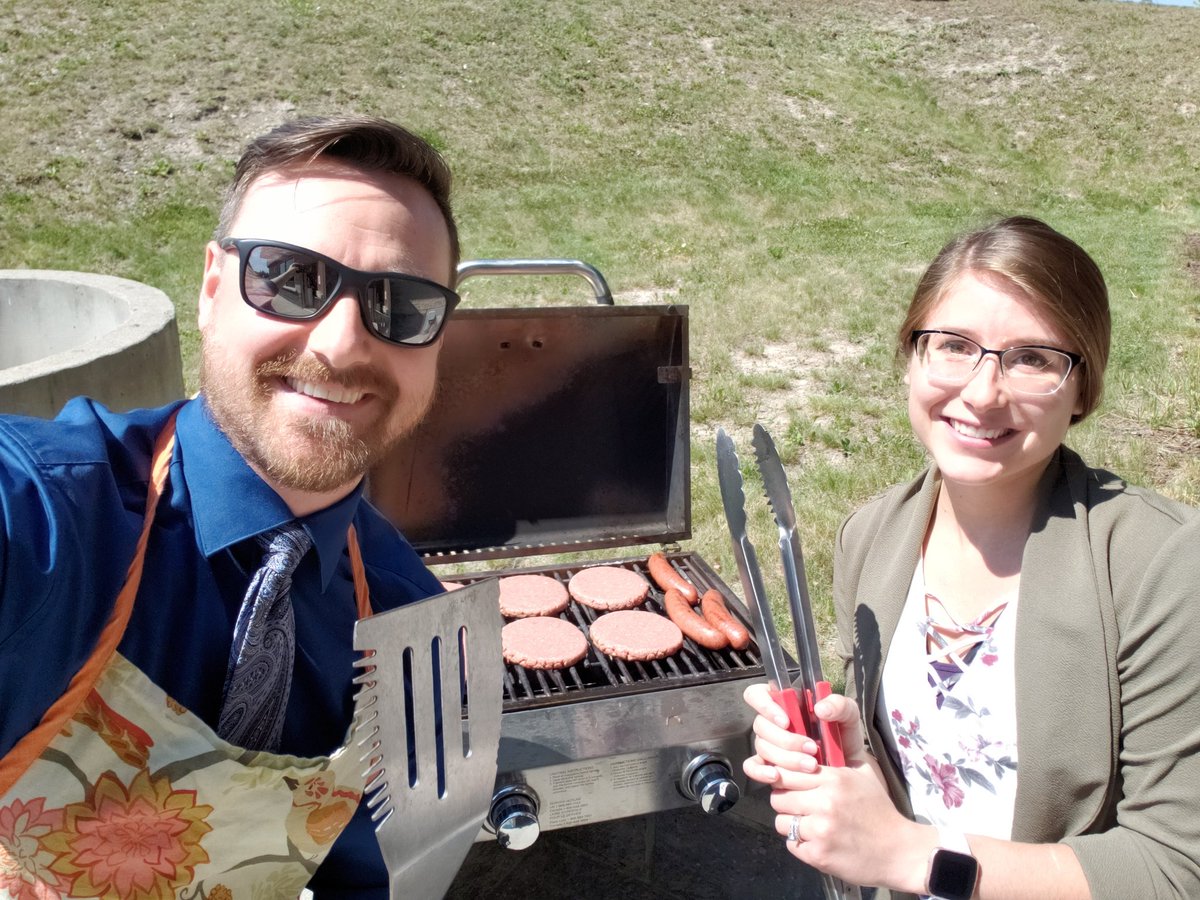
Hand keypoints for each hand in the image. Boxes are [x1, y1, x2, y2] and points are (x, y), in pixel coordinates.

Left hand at [741, 683, 922, 888]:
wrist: (899, 851)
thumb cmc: (880, 811)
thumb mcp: (863, 776)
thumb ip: (835, 763)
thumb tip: (807, 751)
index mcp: (834, 779)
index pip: (787, 772)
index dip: (785, 779)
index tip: (790, 785)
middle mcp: (824, 802)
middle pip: (779, 797)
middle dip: (786, 801)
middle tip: (799, 807)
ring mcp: (820, 829)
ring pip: (781, 822)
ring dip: (791, 824)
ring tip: (808, 825)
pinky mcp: (819, 854)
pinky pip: (792, 844)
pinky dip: (800, 844)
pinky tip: (816, 842)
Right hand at [741, 683, 870, 784]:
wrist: (849, 767)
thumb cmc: (844, 736)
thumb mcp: (849, 715)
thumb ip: (839, 705)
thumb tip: (820, 709)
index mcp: (787, 702)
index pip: (758, 694)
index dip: (765, 705)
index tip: (786, 721)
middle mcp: (773, 722)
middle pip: (760, 725)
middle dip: (786, 740)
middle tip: (812, 749)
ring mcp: (770, 744)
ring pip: (762, 747)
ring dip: (785, 758)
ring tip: (812, 766)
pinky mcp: (770, 765)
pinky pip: (753, 766)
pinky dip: (761, 772)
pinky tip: (776, 776)